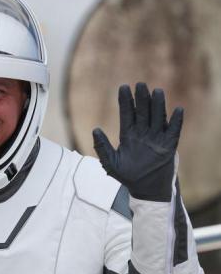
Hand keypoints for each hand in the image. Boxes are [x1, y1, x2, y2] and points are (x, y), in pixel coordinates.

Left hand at [92, 83, 182, 200]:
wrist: (145, 189)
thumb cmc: (127, 176)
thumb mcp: (110, 162)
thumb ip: (102, 147)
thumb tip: (95, 129)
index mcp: (128, 135)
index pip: (127, 114)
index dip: (125, 101)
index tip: (123, 87)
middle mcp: (142, 134)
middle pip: (142, 112)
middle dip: (141, 98)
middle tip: (139, 84)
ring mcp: (156, 139)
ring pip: (157, 117)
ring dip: (157, 105)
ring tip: (156, 91)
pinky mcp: (168, 146)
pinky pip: (174, 131)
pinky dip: (176, 121)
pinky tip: (178, 110)